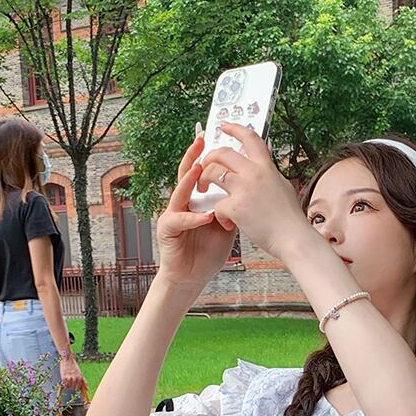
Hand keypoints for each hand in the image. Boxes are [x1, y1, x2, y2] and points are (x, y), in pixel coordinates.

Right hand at [58, 352, 87, 400]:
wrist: (67, 359)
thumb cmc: (74, 367)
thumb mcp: (80, 374)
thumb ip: (84, 382)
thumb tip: (87, 389)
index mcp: (80, 378)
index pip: (82, 389)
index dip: (84, 397)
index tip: (86, 403)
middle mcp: (76, 379)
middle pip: (74, 388)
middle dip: (73, 385)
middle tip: (72, 379)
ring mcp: (70, 379)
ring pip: (69, 387)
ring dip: (68, 384)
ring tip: (68, 377)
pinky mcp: (64, 378)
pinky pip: (64, 385)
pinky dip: (64, 383)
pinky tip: (64, 379)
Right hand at [154, 132, 237, 291]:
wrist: (192, 276)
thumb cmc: (208, 252)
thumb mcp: (226, 225)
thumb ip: (232, 207)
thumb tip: (247, 190)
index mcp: (198, 199)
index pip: (203, 172)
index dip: (210, 156)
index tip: (218, 138)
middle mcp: (183, 201)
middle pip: (187, 173)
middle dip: (194, 156)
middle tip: (202, 139)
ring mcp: (173, 213)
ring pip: (180, 191)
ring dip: (189, 180)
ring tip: (199, 170)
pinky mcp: (167, 229)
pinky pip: (181, 219)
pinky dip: (194, 218)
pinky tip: (207, 216)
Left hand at [196, 122, 310, 260]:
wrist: (294, 239)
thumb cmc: (290, 220)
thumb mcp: (283, 187)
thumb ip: (270, 175)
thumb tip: (267, 167)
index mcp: (266, 167)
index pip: (249, 138)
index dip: (234, 129)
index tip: (224, 126)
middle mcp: (254, 173)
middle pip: (222, 153)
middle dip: (209, 158)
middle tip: (205, 167)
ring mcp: (244, 189)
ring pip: (212, 173)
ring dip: (204, 181)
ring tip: (205, 191)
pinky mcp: (236, 207)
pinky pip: (217, 205)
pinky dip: (219, 216)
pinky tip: (227, 224)